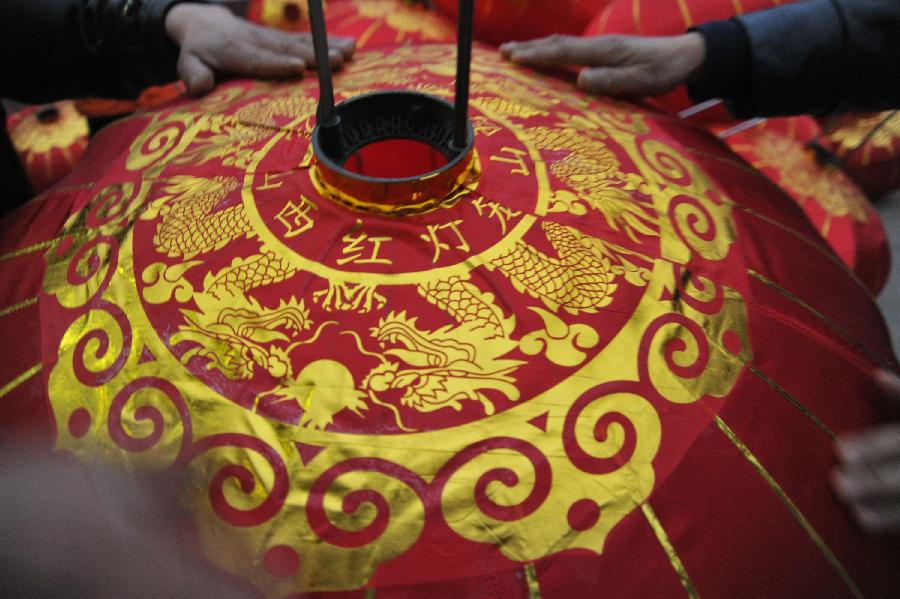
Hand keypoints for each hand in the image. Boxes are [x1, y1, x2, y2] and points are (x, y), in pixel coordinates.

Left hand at [165, 4, 354, 95]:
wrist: (206, 24)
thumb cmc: (199, 52)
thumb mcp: (188, 63)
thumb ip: (192, 74)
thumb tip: (199, 86)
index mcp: (235, 51)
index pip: (259, 58)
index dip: (278, 62)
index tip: (298, 65)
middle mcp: (258, 42)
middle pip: (288, 49)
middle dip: (314, 54)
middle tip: (337, 60)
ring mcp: (273, 38)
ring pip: (302, 42)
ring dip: (327, 47)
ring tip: (350, 52)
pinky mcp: (283, 38)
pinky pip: (307, 39)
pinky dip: (329, 41)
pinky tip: (352, 46)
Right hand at [499, 33, 705, 97]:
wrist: (685, 55)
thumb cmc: (663, 72)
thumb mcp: (641, 81)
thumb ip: (611, 81)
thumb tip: (581, 79)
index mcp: (605, 52)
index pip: (563, 52)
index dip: (537, 55)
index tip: (513, 57)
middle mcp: (599, 44)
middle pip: (557, 43)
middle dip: (529, 48)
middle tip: (502, 53)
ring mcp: (602, 45)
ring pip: (563, 44)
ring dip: (537, 47)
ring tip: (514, 51)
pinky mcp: (605, 50)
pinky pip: (571, 48)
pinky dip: (552, 50)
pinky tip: (545, 54)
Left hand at [832, 369, 899, 534]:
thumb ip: (899, 395)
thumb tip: (877, 376)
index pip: (896, 440)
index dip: (874, 447)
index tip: (840, 452)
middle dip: (873, 481)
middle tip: (837, 482)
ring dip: (880, 504)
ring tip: (847, 504)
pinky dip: (887, 520)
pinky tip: (861, 520)